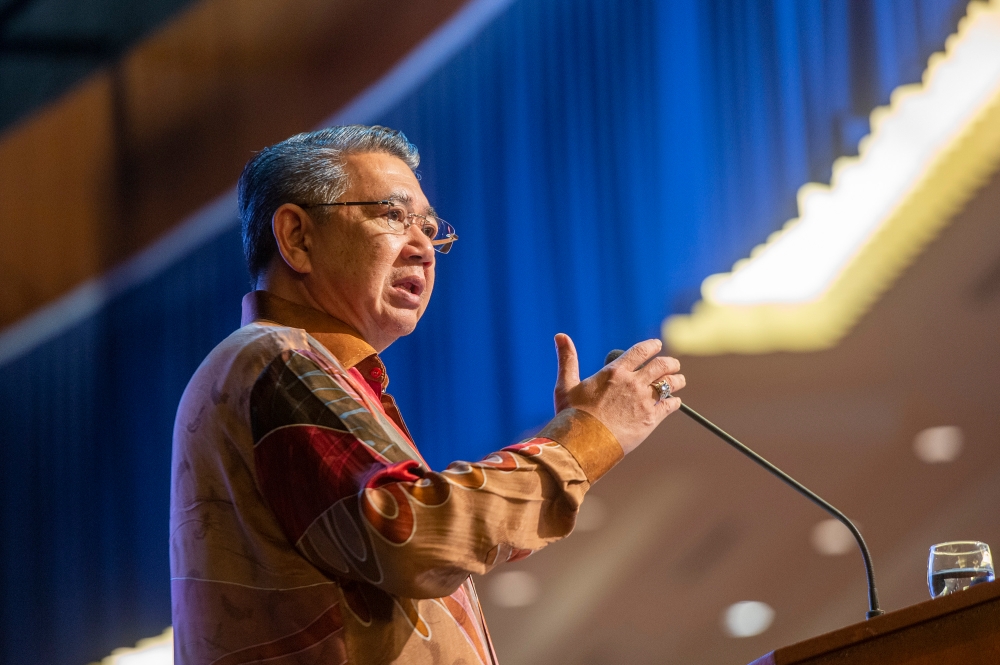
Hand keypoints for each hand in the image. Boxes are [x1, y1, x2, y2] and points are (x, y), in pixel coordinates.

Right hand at [553, 334, 683, 454]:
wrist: (582, 445)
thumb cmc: (571, 416)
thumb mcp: (565, 385)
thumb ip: (567, 359)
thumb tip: (560, 335)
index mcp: (614, 372)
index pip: (640, 351)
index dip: (652, 346)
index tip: (657, 345)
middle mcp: (632, 383)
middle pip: (661, 365)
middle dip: (670, 363)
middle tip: (673, 364)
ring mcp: (643, 401)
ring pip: (670, 383)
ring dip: (677, 380)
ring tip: (679, 380)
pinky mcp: (650, 420)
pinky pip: (670, 405)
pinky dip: (675, 402)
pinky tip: (674, 402)